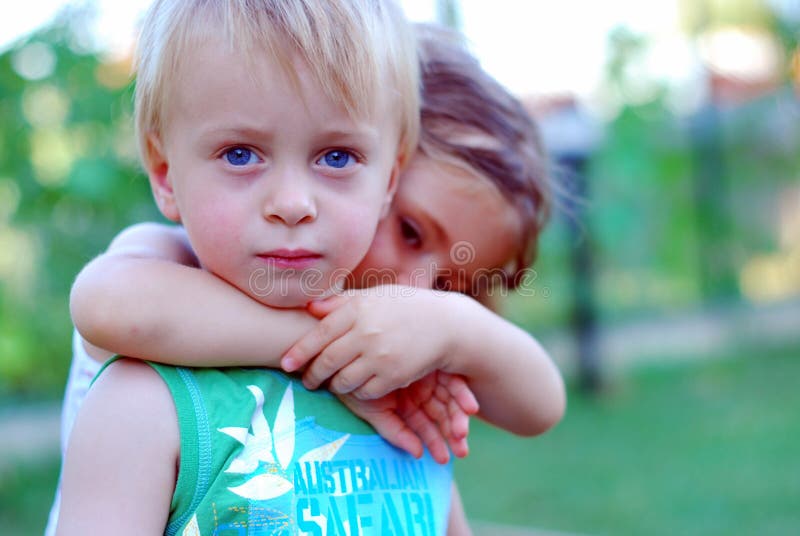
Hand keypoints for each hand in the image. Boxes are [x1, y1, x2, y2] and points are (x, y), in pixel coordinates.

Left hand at [281, 286, 458, 400]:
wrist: (446, 324)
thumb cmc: (405, 307)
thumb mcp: (374, 296)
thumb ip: (341, 302)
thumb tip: (309, 307)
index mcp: (358, 310)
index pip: (319, 333)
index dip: (299, 351)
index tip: (286, 364)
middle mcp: (367, 333)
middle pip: (327, 361)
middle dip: (312, 375)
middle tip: (307, 380)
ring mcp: (380, 356)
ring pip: (343, 380)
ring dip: (333, 385)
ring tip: (331, 384)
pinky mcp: (394, 376)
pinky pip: (365, 391)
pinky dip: (357, 392)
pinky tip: (357, 387)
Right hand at [338, 371, 477, 463]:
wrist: (349, 353)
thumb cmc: (355, 383)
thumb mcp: (373, 410)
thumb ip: (394, 431)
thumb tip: (417, 455)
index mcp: (406, 403)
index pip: (424, 426)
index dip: (434, 442)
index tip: (443, 459)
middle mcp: (419, 392)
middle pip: (441, 416)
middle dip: (451, 434)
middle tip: (461, 451)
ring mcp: (429, 377)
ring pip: (450, 402)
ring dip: (459, 418)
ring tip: (462, 433)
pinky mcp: (437, 364)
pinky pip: (454, 382)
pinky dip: (463, 396)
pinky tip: (470, 408)